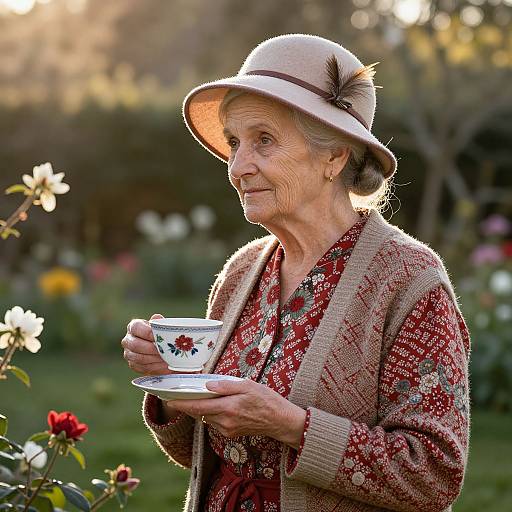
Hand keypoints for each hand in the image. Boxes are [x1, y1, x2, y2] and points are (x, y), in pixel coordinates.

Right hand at [121, 313, 170, 374]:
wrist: (158, 347)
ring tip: (166, 359)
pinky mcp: (133, 364)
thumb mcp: (159, 326)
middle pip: (136, 345)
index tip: (158, 337)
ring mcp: (128, 353)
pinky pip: (142, 367)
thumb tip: (157, 318)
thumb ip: (158, 322)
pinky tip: (164, 365)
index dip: (147, 332)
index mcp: (133, 326)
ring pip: (139, 358)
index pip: (136, 328)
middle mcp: (127, 340)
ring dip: (154, 359)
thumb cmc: (159, 333)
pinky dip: (155, 367)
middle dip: (151, 348)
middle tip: (164, 350)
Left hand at [166, 379, 306, 448]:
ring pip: (206, 418)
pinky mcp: (231, 433)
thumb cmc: (267, 400)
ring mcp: (227, 429)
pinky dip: (212, 413)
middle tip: (178, 395)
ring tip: (198, 397)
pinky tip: (217, 405)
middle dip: (188, 405)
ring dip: (201, 409)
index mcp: (228, 407)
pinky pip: (215, 422)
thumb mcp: (248, 386)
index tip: (170, 399)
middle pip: (199, 413)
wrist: (280, 421)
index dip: (182, 404)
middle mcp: (225, 421)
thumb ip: (226, 386)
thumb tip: (207, 385)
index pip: (198, 406)